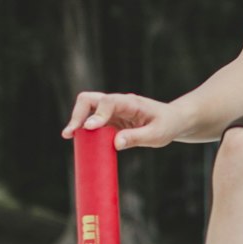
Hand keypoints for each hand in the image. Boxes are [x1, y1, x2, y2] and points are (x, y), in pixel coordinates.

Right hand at [61, 91, 180, 149]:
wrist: (173, 120)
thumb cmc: (167, 125)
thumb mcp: (156, 135)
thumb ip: (137, 138)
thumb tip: (115, 143)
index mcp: (130, 103)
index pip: (108, 102)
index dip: (97, 114)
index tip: (89, 128)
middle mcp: (117, 103)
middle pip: (89, 99)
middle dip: (78, 114)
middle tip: (70, 133)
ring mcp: (112, 110)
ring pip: (87, 107)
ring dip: (77, 120)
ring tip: (69, 136)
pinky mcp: (110, 120)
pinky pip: (91, 120)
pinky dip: (83, 128)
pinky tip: (80, 141)